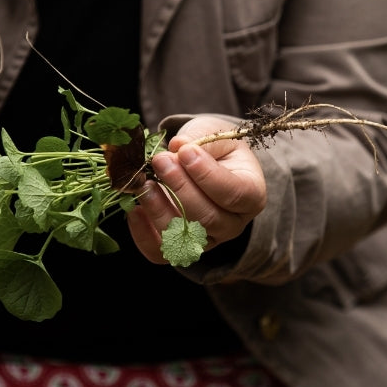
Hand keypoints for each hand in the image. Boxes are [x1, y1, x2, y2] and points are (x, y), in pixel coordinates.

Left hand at [127, 116, 266, 263]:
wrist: (208, 165)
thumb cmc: (216, 149)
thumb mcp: (216, 134)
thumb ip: (199, 140)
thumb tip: (177, 146)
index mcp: (252, 194)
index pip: (234, 193)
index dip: (207, 175)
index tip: (184, 152)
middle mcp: (233, 223)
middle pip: (208, 218)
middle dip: (179, 188)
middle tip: (160, 160)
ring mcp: (208, 240)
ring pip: (183, 237)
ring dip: (159, 209)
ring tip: (144, 183)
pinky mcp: (181, 248)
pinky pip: (161, 252)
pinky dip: (144, 234)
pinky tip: (135, 209)